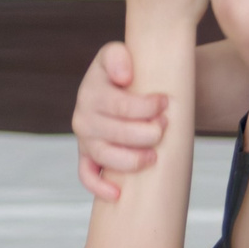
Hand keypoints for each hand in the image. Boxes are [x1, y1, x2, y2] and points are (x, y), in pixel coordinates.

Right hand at [72, 40, 168, 201]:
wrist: (122, 86)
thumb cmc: (126, 73)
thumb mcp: (118, 54)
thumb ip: (117, 55)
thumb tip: (124, 76)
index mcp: (91, 90)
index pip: (118, 105)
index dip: (145, 107)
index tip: (165, 103)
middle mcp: (83, 116)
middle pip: (114, 133)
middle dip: (145, 133)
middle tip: (164, 127)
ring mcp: (85, 139)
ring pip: (104, 156)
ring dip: (131, 160)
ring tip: (153, 157)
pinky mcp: (86, 156)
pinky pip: (87, 175)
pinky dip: (99, 186)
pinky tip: (117, 193)